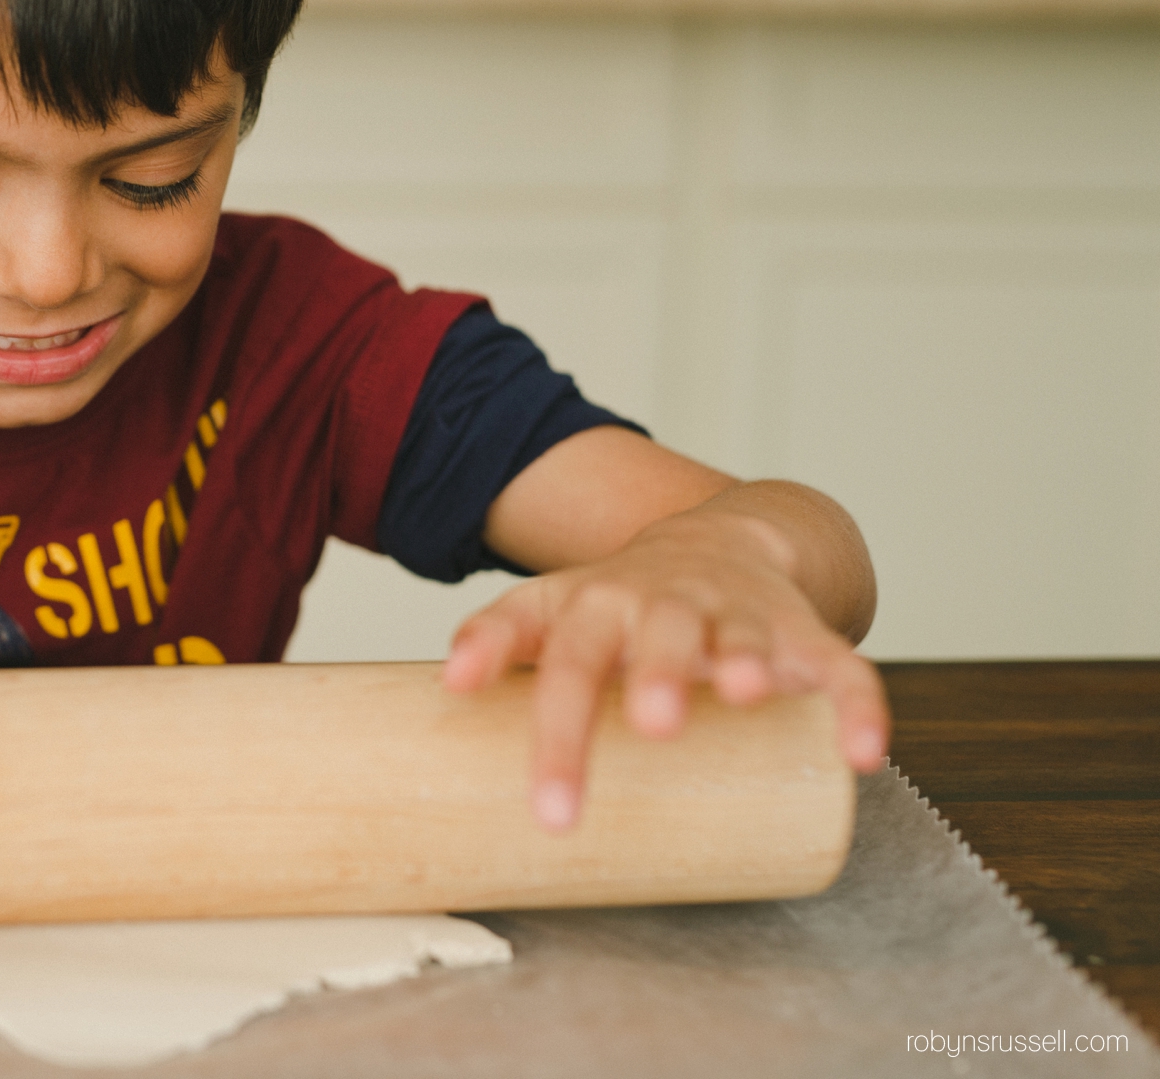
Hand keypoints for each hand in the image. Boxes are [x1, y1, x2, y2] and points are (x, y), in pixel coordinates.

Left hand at [441, 503, 889, 832]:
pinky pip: (839, 665)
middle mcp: (668, 602)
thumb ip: (497, 638)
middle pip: (657, 636)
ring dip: (745, 658)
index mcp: (598, 603)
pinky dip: (857, 705)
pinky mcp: (803, 632)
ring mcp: (739, 615)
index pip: (560, 653)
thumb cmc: (618, 600)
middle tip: (647, 725)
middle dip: (654, 675)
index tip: (519, 768)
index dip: (543, 709)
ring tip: (743, 690)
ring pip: (746, 632)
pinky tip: (861, 753)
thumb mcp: (548, 606)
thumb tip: (448, 686)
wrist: (719, 541)